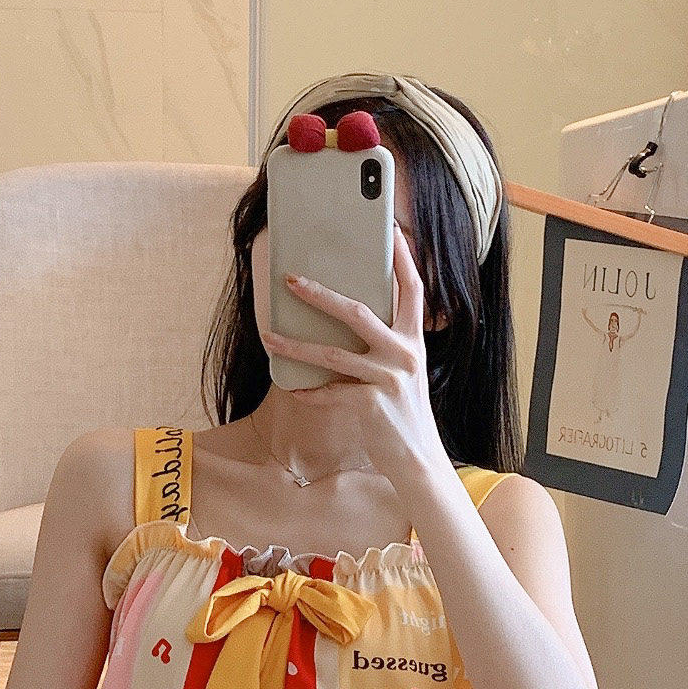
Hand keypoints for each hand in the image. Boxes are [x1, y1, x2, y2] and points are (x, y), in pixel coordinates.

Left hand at [260, 229, 448, 483]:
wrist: (418, 458)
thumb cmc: (403, 411)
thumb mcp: (403, 371)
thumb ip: (384, 343)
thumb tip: (345, 316)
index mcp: (413, 340)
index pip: (412, 289)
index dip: (403, 258)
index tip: (391, 230)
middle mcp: (404, 354)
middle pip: (358, 312)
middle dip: (320, 294)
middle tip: (291, 280)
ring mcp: (389, 379)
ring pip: (332, 354)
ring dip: (295, 345)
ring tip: (269, 336)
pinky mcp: (372, 405)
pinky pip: (329, 393)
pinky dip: (309, 392)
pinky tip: (293, 389)